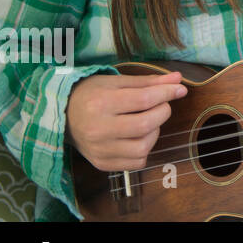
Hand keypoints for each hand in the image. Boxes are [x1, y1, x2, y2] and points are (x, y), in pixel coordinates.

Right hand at [65, 71, 185, 171]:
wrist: (62, 116)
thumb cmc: (92, 94)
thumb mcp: (117, 82)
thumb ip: (149, 82)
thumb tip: (178, 79)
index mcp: (100, 103)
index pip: (144, 100)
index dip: (167, 94)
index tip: (179, 90)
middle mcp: (98, 129)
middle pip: (145, 125)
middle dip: (162, 112)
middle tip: (159, 105)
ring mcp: (99, 150)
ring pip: (143, 147)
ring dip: (154, 133)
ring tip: (147, 122)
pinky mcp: (101, 163)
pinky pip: (136, 162)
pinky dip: (144, 149)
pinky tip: (137, 137)